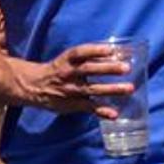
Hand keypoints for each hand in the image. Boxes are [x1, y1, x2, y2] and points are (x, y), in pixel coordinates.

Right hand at [14, 41, 137, 117]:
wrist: (33, 87)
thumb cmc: (58, 70)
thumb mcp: (67, 61)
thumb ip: (88, 58)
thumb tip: (117, 54)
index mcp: (66, 61)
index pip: (80, 53)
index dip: (95, 50)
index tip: (111, 49)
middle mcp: (67, 74)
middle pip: (88, 70)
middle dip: (108, 68)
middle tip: (126, 68)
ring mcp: (70, 90)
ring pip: (91, 89)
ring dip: (111, 89)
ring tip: (129, 88)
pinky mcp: (72, 104)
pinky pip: (88, 107)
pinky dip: (101, 111)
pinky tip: (114, 114)